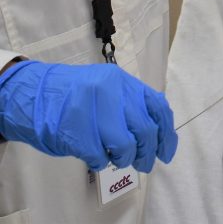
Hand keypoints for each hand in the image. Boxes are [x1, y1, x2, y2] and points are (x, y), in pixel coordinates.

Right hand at [0, 60, 177, 171]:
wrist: (35, 94)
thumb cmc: (76, 95)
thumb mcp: (110, 90)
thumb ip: (132, 105)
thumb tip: (158, 136)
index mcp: (123, 80)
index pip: (156, 106)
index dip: (166, 132)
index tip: (167, 152)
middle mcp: (111, 90)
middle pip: (144, 128)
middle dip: (147, 151)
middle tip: (144, 163)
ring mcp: (92, 109)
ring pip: (124, 144)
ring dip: (123, 158)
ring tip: (117, 158)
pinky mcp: (74, 129)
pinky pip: (98, 156)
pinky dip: (100, 162)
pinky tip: (96, 156)